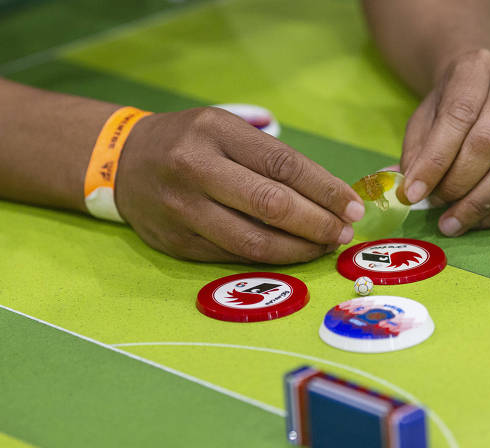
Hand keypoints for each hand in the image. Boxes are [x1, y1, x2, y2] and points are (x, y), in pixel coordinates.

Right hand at [116, 107, 364, 263]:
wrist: (121, 161)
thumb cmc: (189, 143)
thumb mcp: (225, 130)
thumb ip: (271, 159)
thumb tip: (330, 196)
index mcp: (215, 131)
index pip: (285, 165)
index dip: (326, 190)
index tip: (353, 206)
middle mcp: (195, 168)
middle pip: (272, 205)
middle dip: (318, 224)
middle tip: (343, 232)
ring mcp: (182, 209)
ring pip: (254, 242)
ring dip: (299, 249)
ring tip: (323, 246)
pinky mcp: (175, 242)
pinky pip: (233, 257)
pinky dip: (270, 259)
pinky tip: (291, 253)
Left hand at [399, 49, 489, 235]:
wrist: (486, 88)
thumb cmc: (451, 107)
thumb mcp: (424, 119)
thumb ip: (416, 152)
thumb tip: (406, 189)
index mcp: (476, 69)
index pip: (458, 115)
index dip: (435, 160)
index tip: (413, 193)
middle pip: (489, 142)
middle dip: (458, 183)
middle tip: (435, 207)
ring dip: (481, 202)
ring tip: (453, 222)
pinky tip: (480, 221)